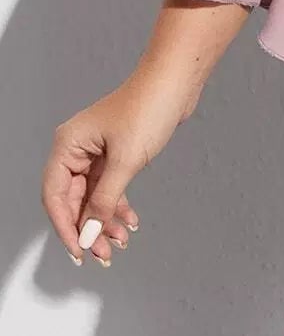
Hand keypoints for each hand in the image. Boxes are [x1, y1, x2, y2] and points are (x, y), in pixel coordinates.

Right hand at [42, 70, 191, 267]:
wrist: (177, 81)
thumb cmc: (149, 108)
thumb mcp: (125, 161)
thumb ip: (104, 201)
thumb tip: (87, 234)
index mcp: (68, 145)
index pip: (55, 197)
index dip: (66, 228)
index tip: (80, 253)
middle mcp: (77, 148)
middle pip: (73, 199)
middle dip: (88, 228)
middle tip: (104, 254)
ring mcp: (96, 150)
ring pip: (93, 195)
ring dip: (105, 219)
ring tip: (120, 242)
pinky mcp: (115, 151)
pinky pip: (109, 185)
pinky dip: (118, 204)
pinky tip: (130, 221)